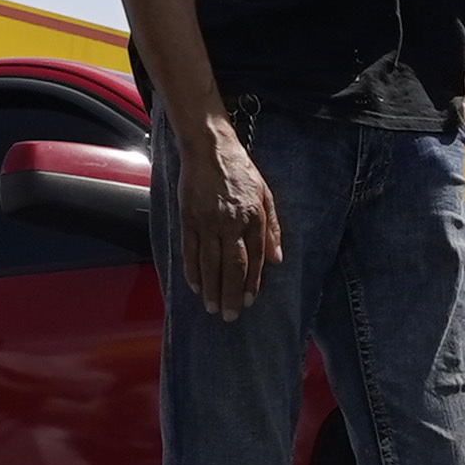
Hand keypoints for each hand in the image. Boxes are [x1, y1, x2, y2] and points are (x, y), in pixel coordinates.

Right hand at [172, 112, 281, 321]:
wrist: (209, 148)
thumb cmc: (240, 170)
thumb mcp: (265, 194)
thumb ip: (271, 228)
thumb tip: (277, 259)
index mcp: (252, 217)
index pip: (253, 258)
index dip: (251, 282)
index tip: (249, 301)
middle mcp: (229, 222)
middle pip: (230, 266)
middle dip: (229, 294)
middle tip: (229, 316)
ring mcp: (206, 222)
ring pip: (208, 263)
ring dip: (210, 288)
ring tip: (211, 307)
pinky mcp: (188, 218)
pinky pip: (189, 250)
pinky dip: (191, 270)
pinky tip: (194, 285)